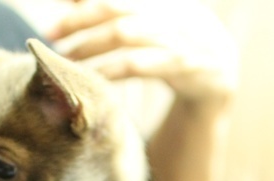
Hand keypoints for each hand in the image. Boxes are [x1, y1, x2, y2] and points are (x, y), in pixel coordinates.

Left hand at [47, 0, 238, 102]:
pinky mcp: (184, 65)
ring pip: (126, 37)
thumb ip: (117, 11)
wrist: (221, 71)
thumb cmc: (176, 44)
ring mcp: (177, 37)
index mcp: (156, 2)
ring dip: (93, 49)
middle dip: (81, 24)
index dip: (81, 8)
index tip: (52, 26)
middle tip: (52, 39)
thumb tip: (74, 3)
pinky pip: (142, 66)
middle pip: (116, 12)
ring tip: (69, 62)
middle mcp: (166, 13)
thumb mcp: (150, 22)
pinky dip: (115, 71)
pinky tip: (96, 79)